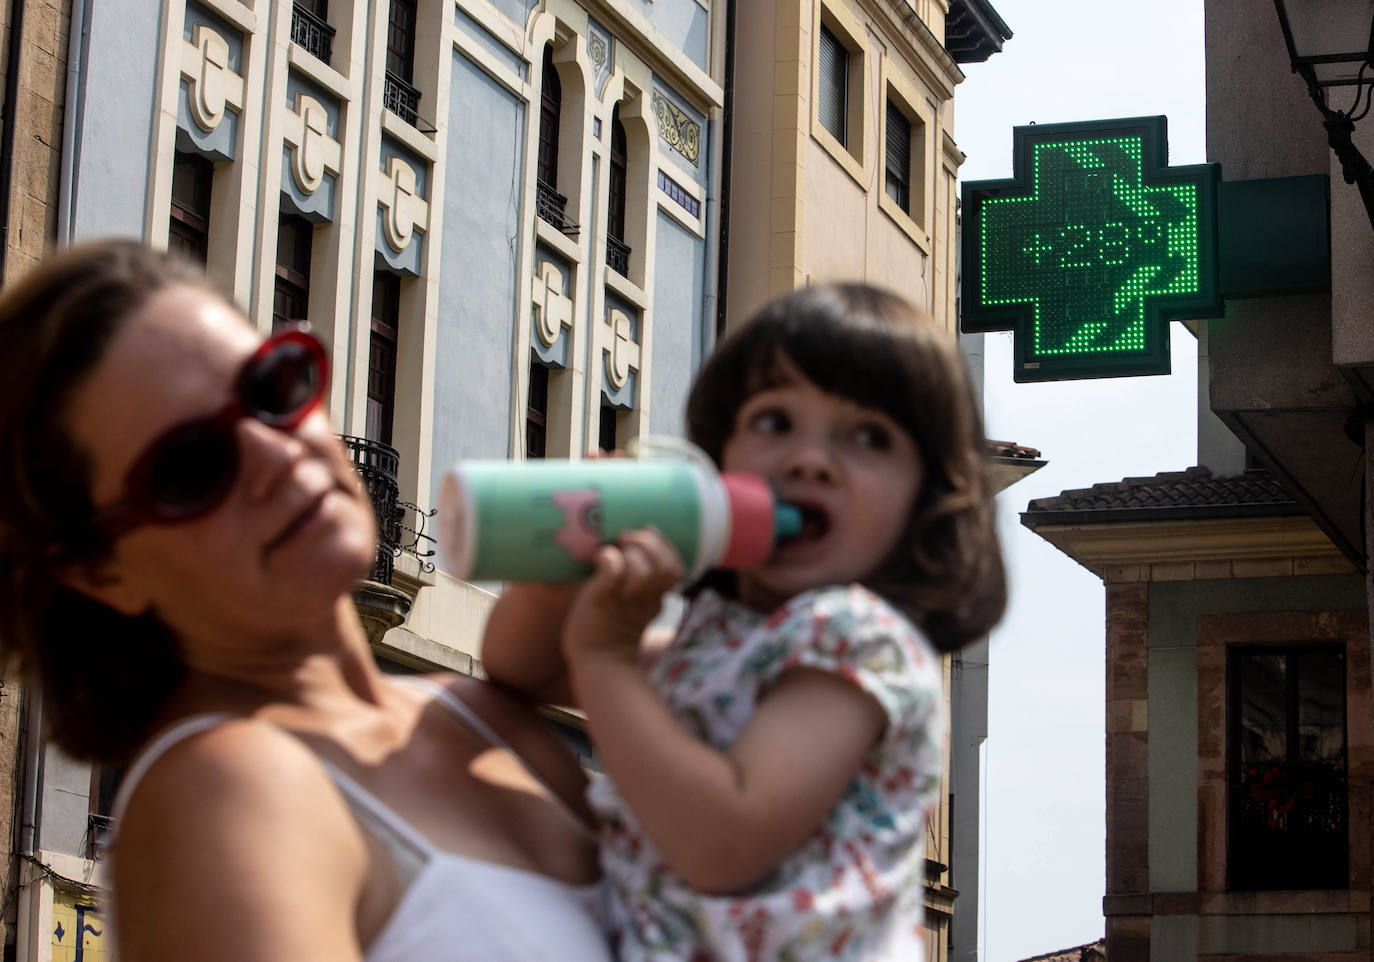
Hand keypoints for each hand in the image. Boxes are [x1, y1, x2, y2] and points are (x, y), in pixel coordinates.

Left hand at [562, 528, 683, 666]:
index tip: (646, 532)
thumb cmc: (607, 627)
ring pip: (642, 570)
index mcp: (655, 598)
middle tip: (625, 539)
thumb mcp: (631, 604)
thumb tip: (625, 546)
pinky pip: (613, 574)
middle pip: (664, 567)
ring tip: (612, 551)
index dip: (664, 547)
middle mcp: (644, 600)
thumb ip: (636, 581)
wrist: (596, 662)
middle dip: (648, 544)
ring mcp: (624, 601)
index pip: (675, 568)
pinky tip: (601, 557)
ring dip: (628, 554)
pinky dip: (609, 560)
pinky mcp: (602, 601)